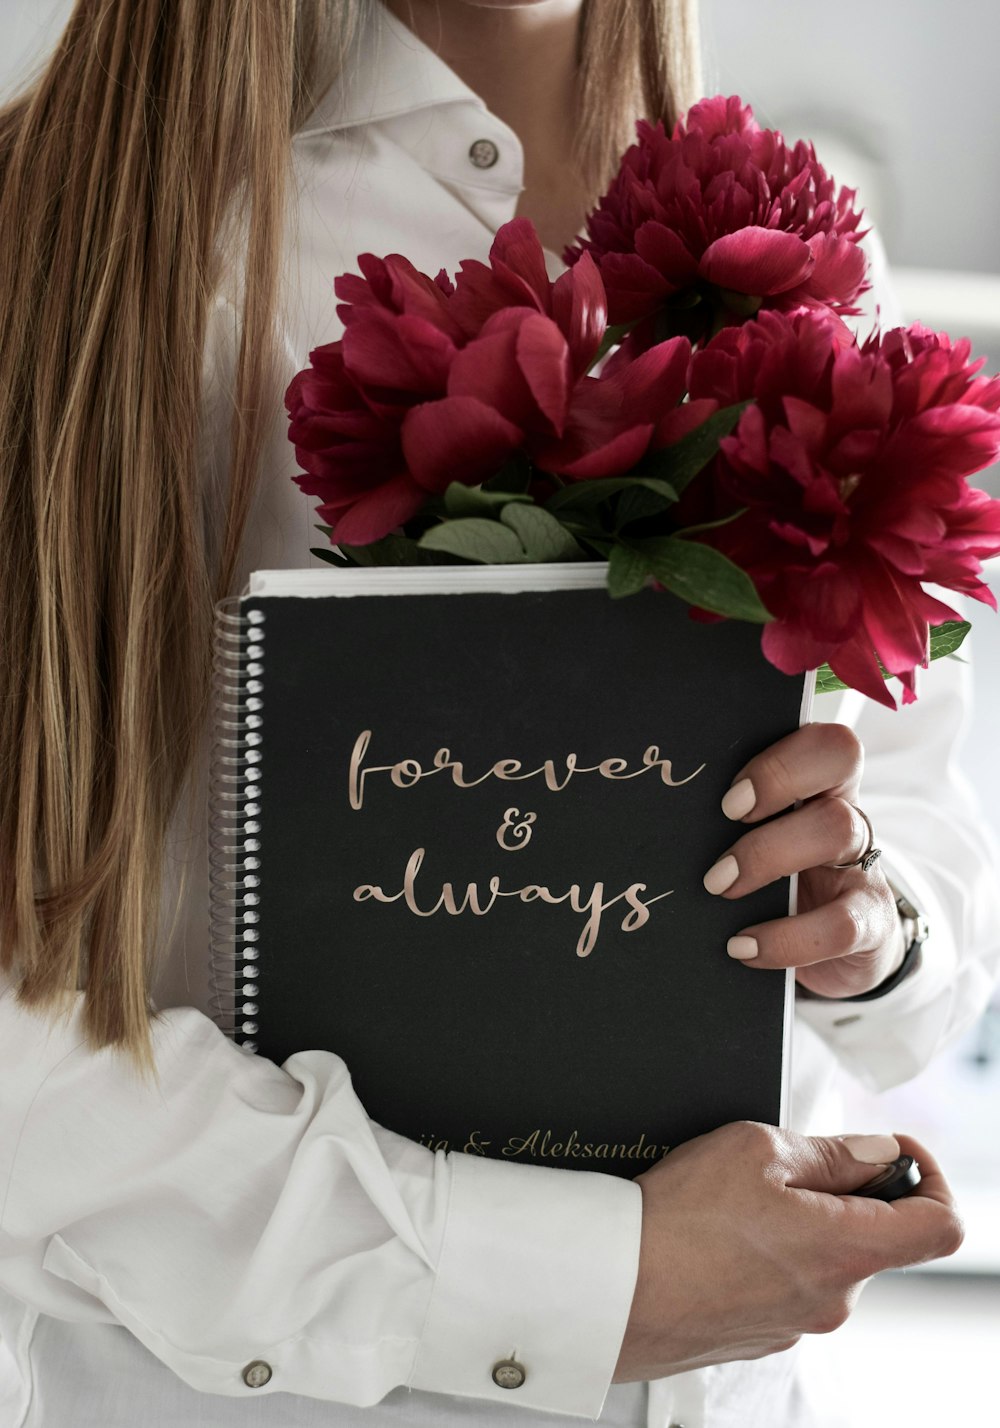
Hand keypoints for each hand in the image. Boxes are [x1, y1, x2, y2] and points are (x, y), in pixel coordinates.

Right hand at [614, 1123, 962, 1381]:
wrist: (608, 1289)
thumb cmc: (676, 1220)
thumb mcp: (756, 1149)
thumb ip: (831, 1151)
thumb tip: (878, 1154)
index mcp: (845, 1250)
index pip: (942, 1225)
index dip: (928, 1176)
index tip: (891, 1152)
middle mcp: (832, 1300)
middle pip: (876, 1235)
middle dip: (841, 1189)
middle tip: (782, 1161)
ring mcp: (795, 1324)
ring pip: (826, 1256)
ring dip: (800, 1220)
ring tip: (735, 1197)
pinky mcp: (759, 1334)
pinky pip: (787, 1282)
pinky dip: (769, 1250)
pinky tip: (718, 1231)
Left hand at [703, 723, 906, 997]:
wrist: (836, 957)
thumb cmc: (778, 889)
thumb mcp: (755, 850)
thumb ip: (723, 830)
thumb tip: (655, 829)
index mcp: (816, 787)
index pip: (822, 740)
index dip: (781, 756)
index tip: (729, 794)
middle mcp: (846, 813)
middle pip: (838, 758)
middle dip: (776, 780)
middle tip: (726, 815)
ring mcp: (864, 866)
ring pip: (838, 828)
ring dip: (768, 854)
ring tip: (718, 886)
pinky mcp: (870, 926)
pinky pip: (840, 925)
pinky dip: (785, 939)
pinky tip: (743, 948)